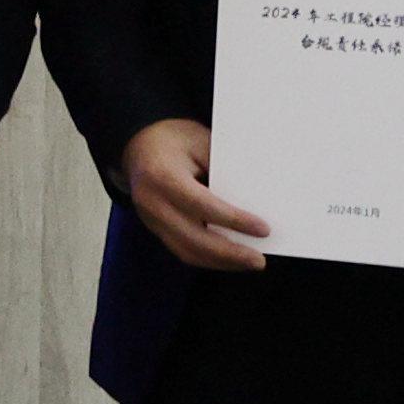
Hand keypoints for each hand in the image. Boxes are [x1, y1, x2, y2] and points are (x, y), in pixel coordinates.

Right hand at [119, 117, 264, 273]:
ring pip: (187, 251)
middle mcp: (151, 202)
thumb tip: (256, 202)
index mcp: (162, 175)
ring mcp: (150, 219)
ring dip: (221, 261)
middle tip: (259, 260)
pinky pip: (182, 250)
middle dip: (229, 253)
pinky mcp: (155, 229)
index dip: (234, 220)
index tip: (263, 229)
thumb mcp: (202, 143)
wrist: (140, 145)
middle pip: (193, 238)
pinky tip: (230, 259)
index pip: (202, 204)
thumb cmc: (175, 140)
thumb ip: (223, 171)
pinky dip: (209, 258)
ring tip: (248, 263)